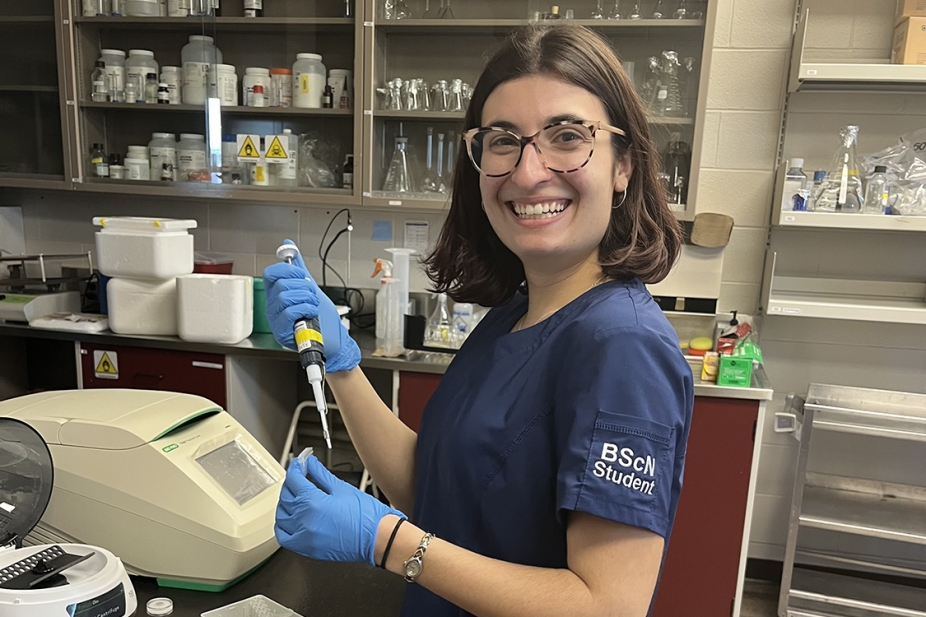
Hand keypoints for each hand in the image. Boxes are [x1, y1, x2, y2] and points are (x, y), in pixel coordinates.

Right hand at [263, 240, 360, 372]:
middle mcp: (273, 307)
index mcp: (277, 295)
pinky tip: (310, 315)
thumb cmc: (322, 318)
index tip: (303, 276)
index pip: (271, 273)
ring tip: (312, 308)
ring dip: (307, 299)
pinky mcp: (282, 333)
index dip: (288, 270)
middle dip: (304, 287)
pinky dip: (305, 310)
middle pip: (281, 284)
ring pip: (285, 296)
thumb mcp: (310, 287)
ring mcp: (276, 320)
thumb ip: (298, 268)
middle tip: (312, 297)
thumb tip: (288, 244)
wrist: (335, 340)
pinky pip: (289, 312)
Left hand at [275, 454, 403, 565]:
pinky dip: (283, 525)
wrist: (378, 539)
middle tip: (301, 475)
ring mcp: (304, 536)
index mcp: (313, 502)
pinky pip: (284, 537)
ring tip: (296, 494)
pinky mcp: (307, 549)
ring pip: (282, 515)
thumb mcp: (342, 488)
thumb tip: (310, 464)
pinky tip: (290, 518)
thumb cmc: (366, 517)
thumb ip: (320, 474)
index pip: (294, 480)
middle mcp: (304, 520)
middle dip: (292, 482)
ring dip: (285, 502)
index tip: (300, 462)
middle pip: (286, 495)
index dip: (296, 467)